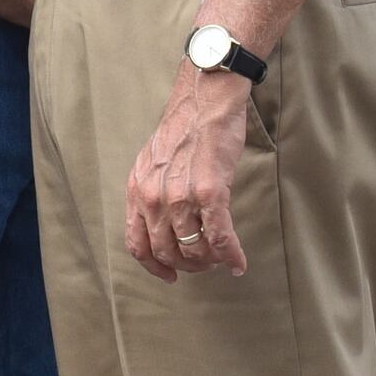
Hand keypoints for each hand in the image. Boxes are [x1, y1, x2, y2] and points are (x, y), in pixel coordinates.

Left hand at [126, 65, 254, 280]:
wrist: (205, 99)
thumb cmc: (184, 126)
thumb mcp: (151, 160)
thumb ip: (151, 190)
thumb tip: (161, 219)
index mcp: (137, 190)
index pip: (137, 244)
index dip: (154, 267)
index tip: (169, 275)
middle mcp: (153, 197)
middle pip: (166, 252)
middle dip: (187, 266)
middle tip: (203, 265)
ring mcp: (181, 197)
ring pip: (193, 249)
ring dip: (210, 261)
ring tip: (221, 258)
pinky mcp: (210, 192)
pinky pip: (219, 237)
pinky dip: (230, 255)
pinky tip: (238, 263)